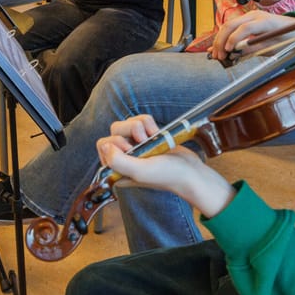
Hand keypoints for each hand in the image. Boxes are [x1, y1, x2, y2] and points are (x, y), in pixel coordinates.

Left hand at [96, 114, 234, 217]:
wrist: (191, 171)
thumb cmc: (168, 175)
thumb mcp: (140, 171)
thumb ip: (119, 161)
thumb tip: (106, 146)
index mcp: (117, 168)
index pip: (103, 145)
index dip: (116, 143)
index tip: (131, 151)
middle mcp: (124, 157)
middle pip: (115, 130)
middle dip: (131, 131)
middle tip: (144, 143)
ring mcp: (136, 146)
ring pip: (128, 122)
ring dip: (141, 126)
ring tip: (153, 138)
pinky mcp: (148, 137)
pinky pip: (141, 120)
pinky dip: (150, 123)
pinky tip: (158, 134)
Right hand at [210, 9, 294, 60]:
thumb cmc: (287, 38)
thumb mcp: (273, 47)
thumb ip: (253, 50)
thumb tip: (235, 55)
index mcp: (265, 21)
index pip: (245, 28)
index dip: (234, 39)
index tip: (228, 51)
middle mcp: (255, 15)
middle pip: (231, 24)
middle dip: (221, 40)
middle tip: (218, 55)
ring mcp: (250, 16)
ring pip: (228, 25)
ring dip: (220, 39)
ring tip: (216, 54)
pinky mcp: (247, 19)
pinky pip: (232, 27)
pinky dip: (224, 37)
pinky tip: (218, 47)